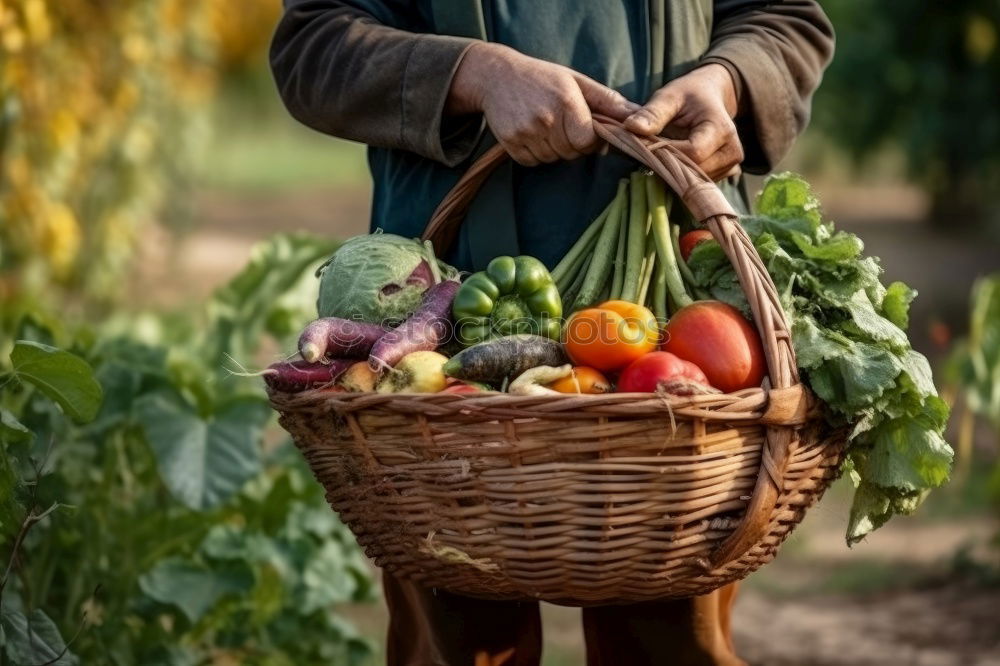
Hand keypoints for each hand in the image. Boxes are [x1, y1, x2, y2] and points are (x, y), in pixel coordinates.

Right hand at [447, 42, 638, 165]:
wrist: (496, 75)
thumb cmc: (543, 78)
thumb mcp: (577, 81)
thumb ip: (609, 101)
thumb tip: (639, 115)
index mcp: (566, 102)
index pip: (587, 142)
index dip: (589, 140)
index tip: (583, 127)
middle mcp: (545, 119)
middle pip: (570, 153)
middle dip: (571, 144)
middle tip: (562, 124)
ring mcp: (525, 132)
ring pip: (552, 159)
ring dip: (553, 149)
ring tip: (545, 126)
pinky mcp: (510, 143)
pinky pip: (532, 162)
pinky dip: (535, 153)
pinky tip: (532, 133)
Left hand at [624, 64, 742, 180]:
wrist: (710, 96)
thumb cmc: (689, 95)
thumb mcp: (669, 96)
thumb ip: (652, 113)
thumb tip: (631, 127)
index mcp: (721, 128)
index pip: (693, 153)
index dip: (666, 153)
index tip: (644, 146)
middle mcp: (731, 151)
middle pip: (694, 171)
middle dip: (667, 164)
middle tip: (647, 153)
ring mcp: (730, 166)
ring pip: (694, 181)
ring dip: (673, 172)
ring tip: (661, 154)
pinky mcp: (724, 174)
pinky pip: (697, 183)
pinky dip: (681, 175)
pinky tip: (673, 161)